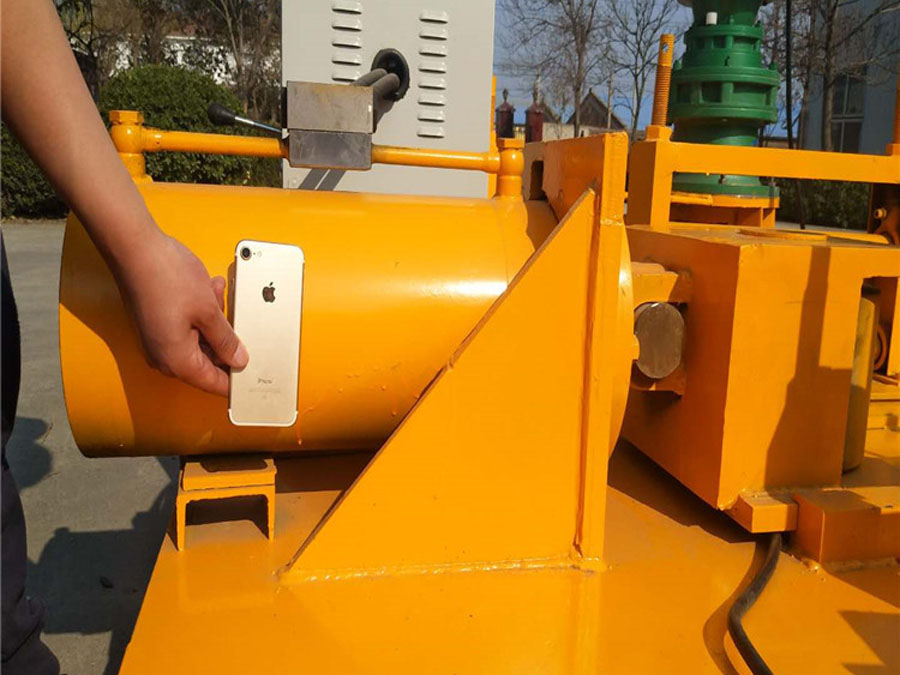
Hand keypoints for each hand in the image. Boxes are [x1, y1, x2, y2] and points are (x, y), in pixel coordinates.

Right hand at [117, 232, 247, 395]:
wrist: (134, 247)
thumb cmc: (165, 276)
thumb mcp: (209, 311)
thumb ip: (226, 340)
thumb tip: (238, 360)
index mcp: (177, 361)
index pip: (214, 383)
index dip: (237, 379)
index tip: (254, 374)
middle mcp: (164, 356)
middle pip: (208, 362)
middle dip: (226, 340)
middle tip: (235, 318)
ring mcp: (159, 340)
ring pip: (201, 340)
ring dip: (214, 321)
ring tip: (215, 294)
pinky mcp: (158, 324)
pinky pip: (189, 327)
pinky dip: (201, 313)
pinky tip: (208, 290)